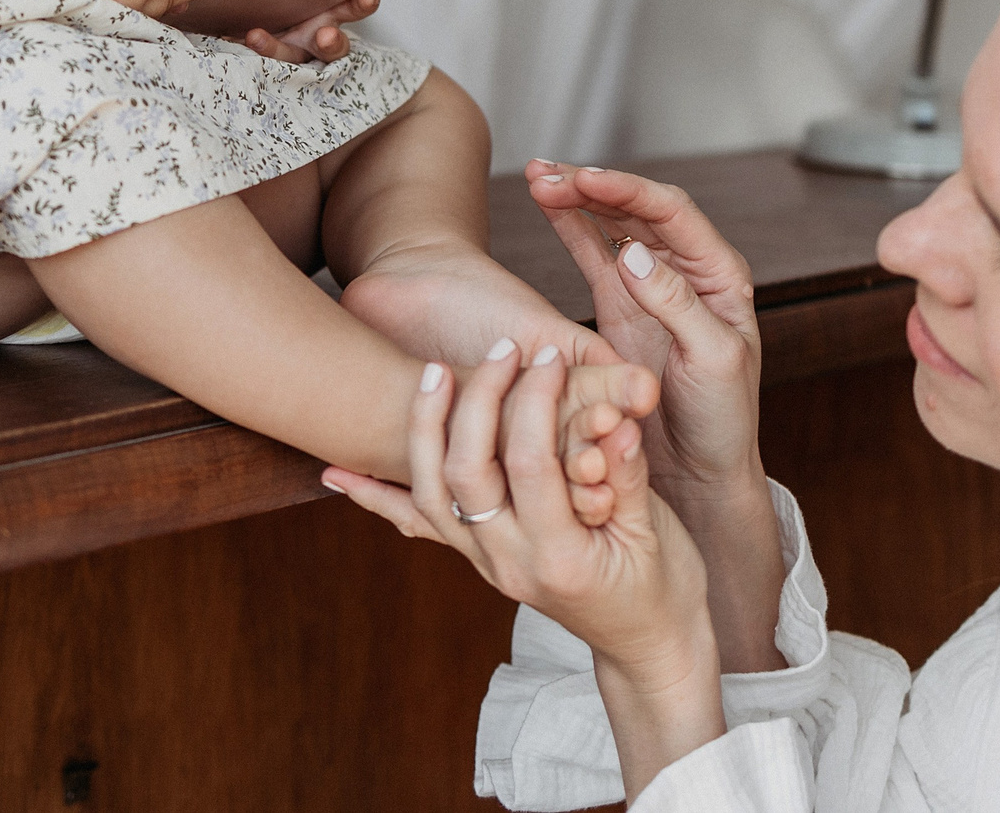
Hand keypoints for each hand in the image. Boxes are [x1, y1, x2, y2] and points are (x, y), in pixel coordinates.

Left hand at [241, 0, 379, 62]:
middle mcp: (320, 31)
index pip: (357, 4)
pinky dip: (259, 47)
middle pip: (336, 43)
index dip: (366, 0)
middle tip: (326, 34)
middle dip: (334, 40)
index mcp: (333, 5)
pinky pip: (269, 58)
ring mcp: (297, 48)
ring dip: (282, 49)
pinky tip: (246, 35)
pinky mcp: (273, 56)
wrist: (251, 12)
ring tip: (261, 37)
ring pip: (296, 59)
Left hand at [323, 345, 725, 800]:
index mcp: (561, 556)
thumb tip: (615, 422)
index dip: (537, 402)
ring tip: (432, 371)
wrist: (646, 648)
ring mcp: (485, 565)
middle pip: (467, 472)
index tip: (549, 355)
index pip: (530, 464)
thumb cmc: (663, 588)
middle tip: (501, 351)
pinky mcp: (474, 560)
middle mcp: (510, 565)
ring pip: (429, 494)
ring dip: (425, 429)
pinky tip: (336, 473)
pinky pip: (416, 526)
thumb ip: (629, 477)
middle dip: (478, 401)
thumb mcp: (658, 533)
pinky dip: (374, 497)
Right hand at [528, 162, 763, 502]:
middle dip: (593, 186)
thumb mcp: (714, 361)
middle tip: (548, 173)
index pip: (673, 214)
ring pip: (612, 225)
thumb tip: (635, 254)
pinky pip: (593, 254)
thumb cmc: (724, 419)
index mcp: (721, 275)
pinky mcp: (620, 306)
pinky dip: (570, 228)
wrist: (701, 470)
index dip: (628, 192)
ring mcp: (650, 286)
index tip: (587, 179)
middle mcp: (687, 270)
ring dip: (577, 198)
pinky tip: (546, 205)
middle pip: (637, 210)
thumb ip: (677, 305)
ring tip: (538, 178)